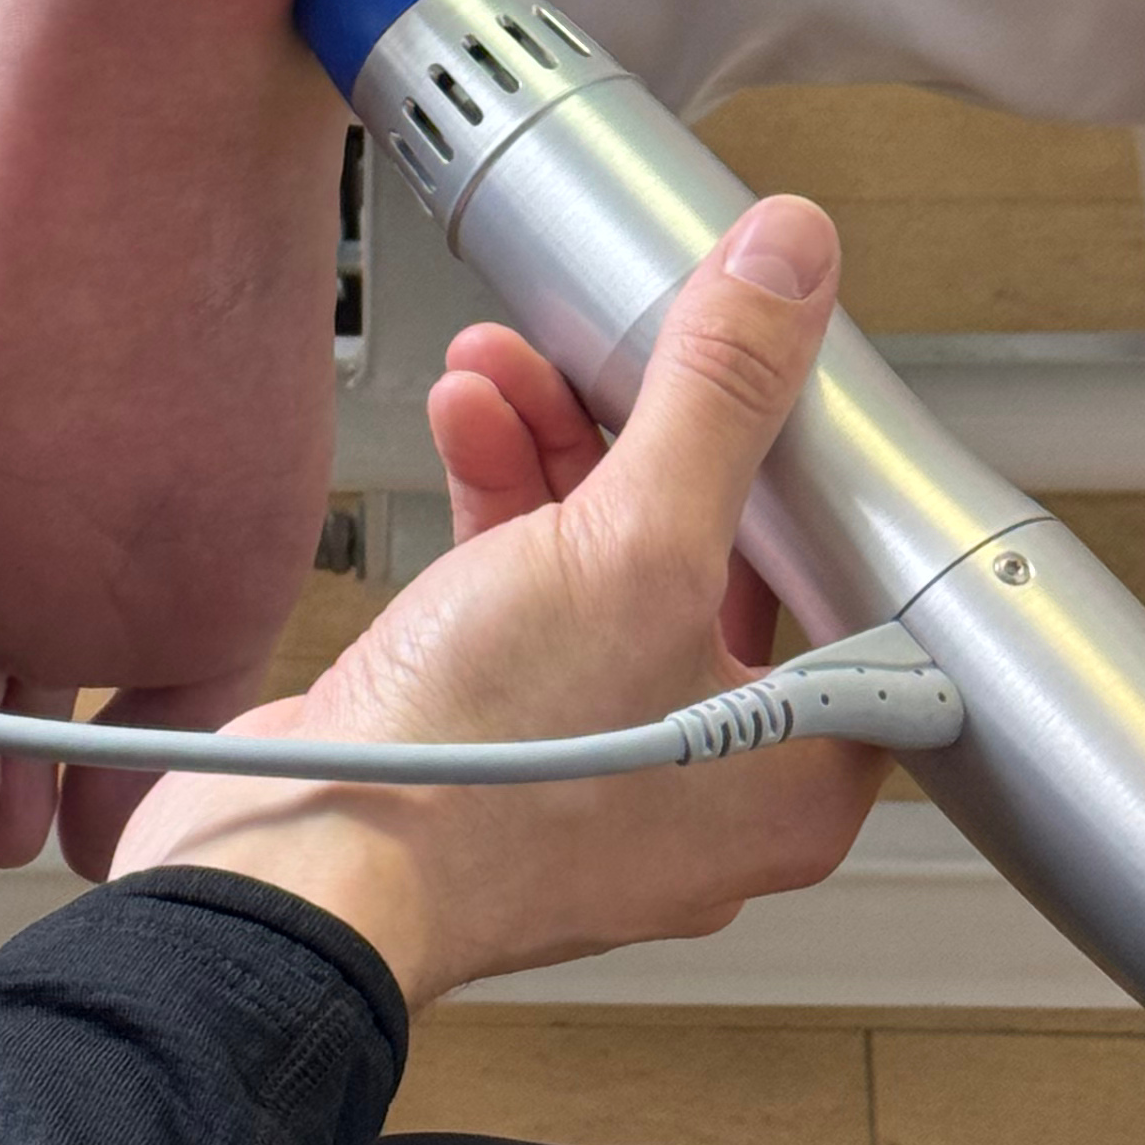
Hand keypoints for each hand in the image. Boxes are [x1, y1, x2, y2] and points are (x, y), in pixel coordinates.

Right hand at [108, 198, 889, 1005]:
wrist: (294, 872)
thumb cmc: (481, 781)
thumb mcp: (629, 547)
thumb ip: (719, 402)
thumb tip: (792, 272)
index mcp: (799, 773)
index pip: (849, 582)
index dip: (806, 461)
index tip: (770, 370)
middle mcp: (712, 784)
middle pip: (716, 557)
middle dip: (643, 429)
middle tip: (610, 347)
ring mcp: (600, 768)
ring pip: (609, 569)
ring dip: (556, 451)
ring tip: (503, 369)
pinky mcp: (502, 744)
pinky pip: (526, 601)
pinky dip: (500, 510)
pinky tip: (465, 426)